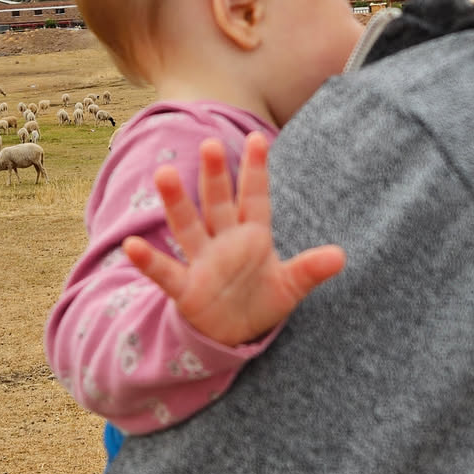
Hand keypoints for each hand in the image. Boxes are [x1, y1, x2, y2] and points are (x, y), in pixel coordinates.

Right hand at [121, 134, 345, 346]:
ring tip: (164, 174)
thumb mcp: (290, 287)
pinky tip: (132, 246)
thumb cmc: (260, 300)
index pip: (254, 197)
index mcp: (251, 235)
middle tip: (211, 143)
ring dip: (176, 203)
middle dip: (215, 175)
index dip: (256, 171)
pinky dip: (149, 261)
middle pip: (218, 203)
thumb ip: (310, 270)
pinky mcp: (186, 289)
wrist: (232, 334)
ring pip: (187, 227)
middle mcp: (223, 241)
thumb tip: (341, 256)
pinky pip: (165, 272)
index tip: (259, 139)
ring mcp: (202, 262)